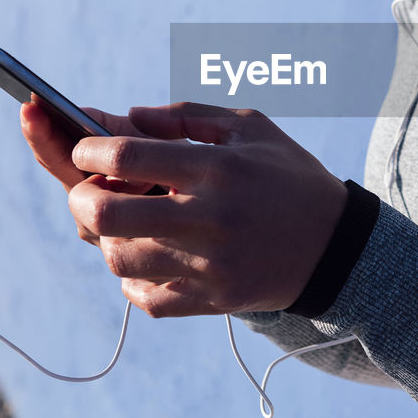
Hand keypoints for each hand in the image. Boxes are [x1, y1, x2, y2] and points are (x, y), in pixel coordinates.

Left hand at [23, 101, 347, 316]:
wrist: (339, 246)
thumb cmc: (288, 176)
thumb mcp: (250, 127)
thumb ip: (184, 116)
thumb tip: (124, 117)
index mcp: (217, 168)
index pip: (127, 156)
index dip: (88, 147)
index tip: (84, 145)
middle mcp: (210, 217)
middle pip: (108, 215)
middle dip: (79, 198)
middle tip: (84, 190)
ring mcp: (210, 265)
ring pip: (120, 259)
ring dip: (106, 238)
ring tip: (119, 222)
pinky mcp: (213, 300)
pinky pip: (146, 298)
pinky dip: (132, 280)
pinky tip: (144, 258)